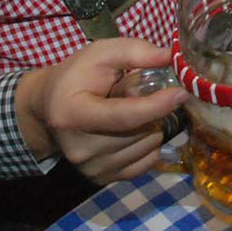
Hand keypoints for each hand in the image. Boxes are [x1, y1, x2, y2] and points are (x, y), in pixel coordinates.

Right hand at [16, 38, 189, 184]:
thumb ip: (134, 51)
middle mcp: (79, 149)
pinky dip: (149, 145)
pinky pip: (145, 163)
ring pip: (147, 147)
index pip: (123, 116)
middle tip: (136, 95)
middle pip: (139, 131)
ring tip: (130, 111)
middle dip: (152, 110)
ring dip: (152, 127)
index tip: (182, 93)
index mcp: (73, 114)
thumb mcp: (101, 53)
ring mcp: (90, 168)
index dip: (156, 105)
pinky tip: (134, 130)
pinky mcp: (101, 179)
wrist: (49, 107)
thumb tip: (170, 57)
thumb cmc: (78, 76)